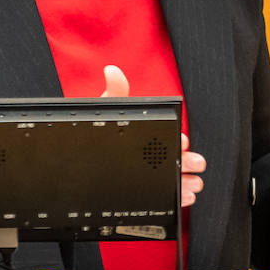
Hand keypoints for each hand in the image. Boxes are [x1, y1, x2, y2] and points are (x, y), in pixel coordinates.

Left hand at [99, 65, 204, 206]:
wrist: (75, 160)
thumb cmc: (94, 134)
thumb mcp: (106, 114)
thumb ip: (114, 93)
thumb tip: (112, 70)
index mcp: (148, 135)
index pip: (168, 136)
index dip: (178, 139)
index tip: (183, 141)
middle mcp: (151, 155)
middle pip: (175, 159)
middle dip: (189, 161)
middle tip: (194, 164)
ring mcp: (149, 174)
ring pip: (175, 179)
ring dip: (188, 181)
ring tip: (193, 184)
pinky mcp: (145, 193)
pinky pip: (166, 197)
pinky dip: (179, 199)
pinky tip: (185, 198)